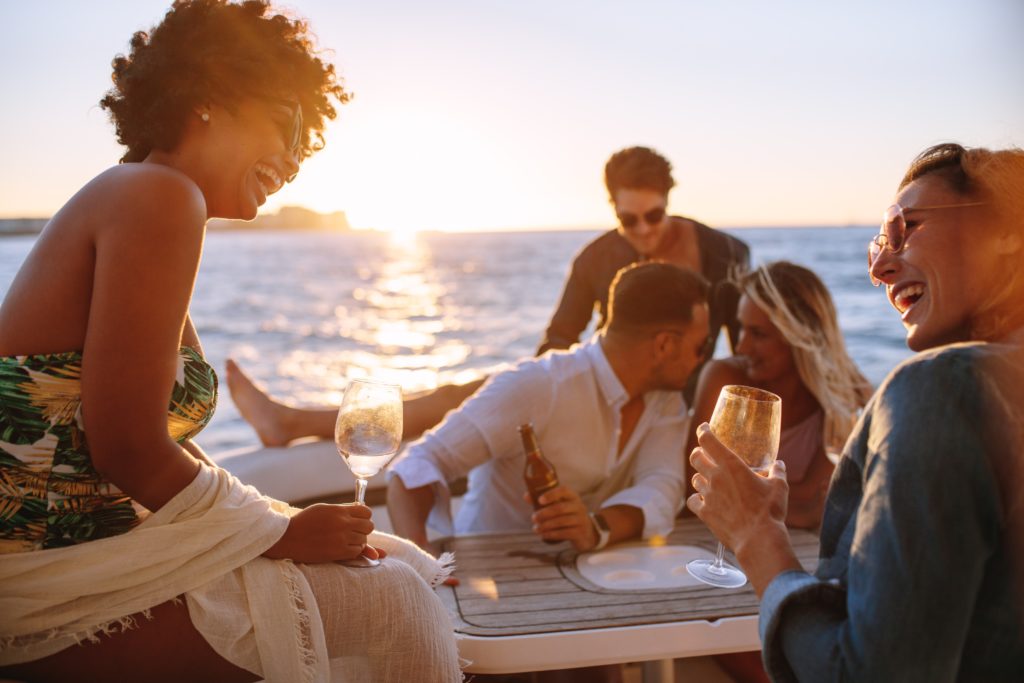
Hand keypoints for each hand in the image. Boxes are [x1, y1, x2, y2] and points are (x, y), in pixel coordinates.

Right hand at [264, 502, 375, 562]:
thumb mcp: (323, 509)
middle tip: (354, 532)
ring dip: (358, 541)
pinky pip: (356, 551)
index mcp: (339, 511)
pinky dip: (353, 551)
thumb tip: (359, 510)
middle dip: (364, 529)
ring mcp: (341, 538)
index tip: (359, 520)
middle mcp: (343, 523)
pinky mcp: (337, 552)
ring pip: (363, 540)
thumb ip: (342, 510)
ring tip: (346, 540)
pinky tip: (344, 548)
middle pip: (368, 526)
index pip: (366, 512)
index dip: (365, 516)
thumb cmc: (304, 522)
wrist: (288, 538)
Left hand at [526, 485, 597, 550]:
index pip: (564, 490)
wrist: (587, 533)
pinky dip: (552, 534)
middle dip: (544, 513)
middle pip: (560, 508)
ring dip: (546, 525)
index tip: (539, 500)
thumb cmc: (569, 516)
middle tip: (533, 518)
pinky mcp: (580, 532)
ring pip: (561, 521)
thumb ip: (544, 501)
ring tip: (536, 529)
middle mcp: (579, 506)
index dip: (551, 494)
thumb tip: (526, 496)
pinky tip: (543, 535)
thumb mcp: (560, 506)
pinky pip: (564, 533)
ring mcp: (581, 520)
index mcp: (573, 497)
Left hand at [686, 423, 788, 554]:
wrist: (758, 538)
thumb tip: (779, 464)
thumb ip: (777, 472)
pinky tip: (703, 500)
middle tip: (704, 455)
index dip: (703, 431)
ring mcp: (707, 495)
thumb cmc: (770, 511)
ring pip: (695, 479)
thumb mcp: (779, 487)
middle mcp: (715, 477)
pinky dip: (696, 499)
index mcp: (731, 465)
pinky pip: (692, 500)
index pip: (708, 440)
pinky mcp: (704, 512)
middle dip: (699, 453)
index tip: (704, 428)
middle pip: (696, 457)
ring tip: (709, 480)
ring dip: (701, 477)